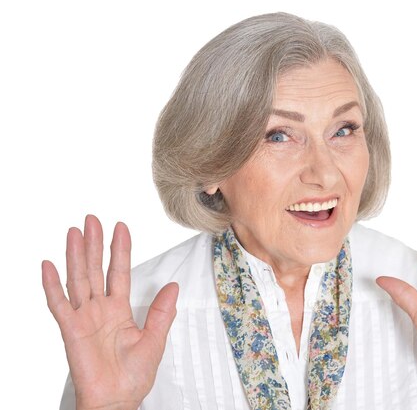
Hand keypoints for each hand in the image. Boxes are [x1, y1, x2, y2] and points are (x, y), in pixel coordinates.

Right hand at [42, 215, 178, 409]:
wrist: (117, 400)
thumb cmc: (133, 376)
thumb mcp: (154, 340)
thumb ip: (161, 312)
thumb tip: (173, 286)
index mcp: (119, 309)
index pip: (118, 271)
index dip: (120, 249)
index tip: (121, 227)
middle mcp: (100, 309)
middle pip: (94, 269)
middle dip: (94, 244)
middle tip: (92, 219)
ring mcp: (83, 318)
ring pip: (78, 279)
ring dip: (75, 255)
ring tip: (75, 231)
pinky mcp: (70, 330)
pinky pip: (58, 304)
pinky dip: (52, 285)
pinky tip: (48, 265)